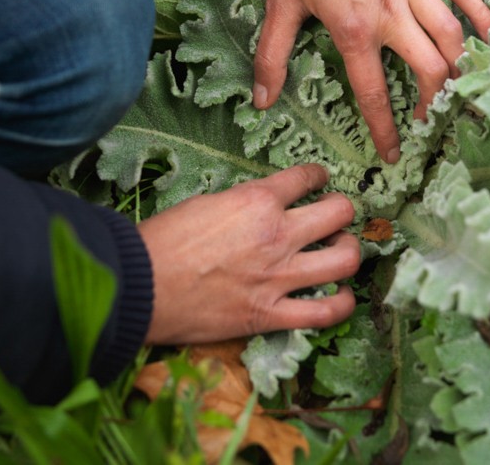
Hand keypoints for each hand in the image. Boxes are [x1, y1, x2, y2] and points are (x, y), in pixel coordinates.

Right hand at [139, 164, 358, 344]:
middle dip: (343, 210)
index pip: (307, 177)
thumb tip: (262, 207)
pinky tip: (342, 297)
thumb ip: (244, 204)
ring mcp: (279, 277)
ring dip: (349, 252)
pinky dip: (342, 305)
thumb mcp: (207, 202)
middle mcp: (277, 235)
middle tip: (335, 216)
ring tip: (341, 251)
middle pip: (340, 212)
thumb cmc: (162, 240)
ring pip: (345, 259)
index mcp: (258, 200)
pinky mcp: (271, 315)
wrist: (139, 286)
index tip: (319, 180)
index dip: (318, 176)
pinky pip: (325, 313)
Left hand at [253, 0, 489, 163]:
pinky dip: (479, 13)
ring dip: (460, 65)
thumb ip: (272, 55)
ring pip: (451, 34)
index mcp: (355, 29)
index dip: (384, 129)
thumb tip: (261, 99)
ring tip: (457, 86)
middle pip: (429, 68)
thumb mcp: (279, 2)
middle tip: (426, 117)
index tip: (392, 155)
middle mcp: (391, 13)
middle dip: (433, 101)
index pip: (373, 92)